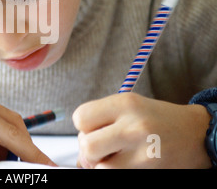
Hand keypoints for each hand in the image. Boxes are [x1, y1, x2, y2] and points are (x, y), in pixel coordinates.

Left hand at [73, 93, 211, 168]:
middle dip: (88, 149)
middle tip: (101, 148)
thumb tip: (80, 158)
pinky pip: (115, 174)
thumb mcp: (128, 107)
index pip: (81, 117)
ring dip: (101, 164)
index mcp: (124, 103)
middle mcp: (132, 125)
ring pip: (99, 166)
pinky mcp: (148, 168)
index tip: (93, 129)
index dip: (82, 126)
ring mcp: (142, 150)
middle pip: (86, 145)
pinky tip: (124, 163)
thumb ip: (101, 122)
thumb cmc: (155, 119)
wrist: (196, 134)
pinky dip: (113, 170)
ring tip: (114, 157)